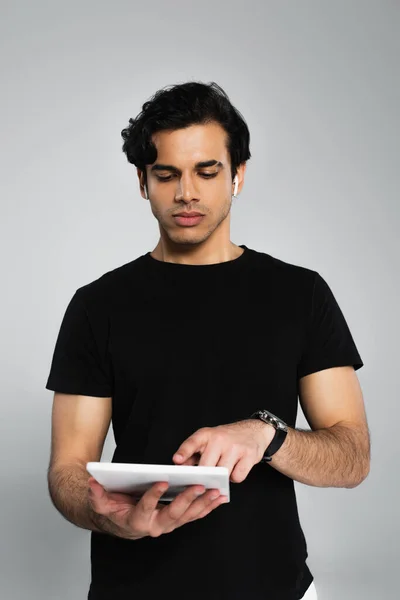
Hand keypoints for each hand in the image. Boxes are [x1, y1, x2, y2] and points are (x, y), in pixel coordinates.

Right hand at [87, 477, 227, 539]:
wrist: (121, 522)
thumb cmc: (114, 510)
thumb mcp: (101, 503)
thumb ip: (96, 495)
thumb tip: (92, 482)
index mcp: (136, 521)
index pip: (145, 508)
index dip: (152, 496)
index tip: (161, 482)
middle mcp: (155, 526)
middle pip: (173, 514)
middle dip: (187, 500)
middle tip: (198, 485)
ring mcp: (168, 525)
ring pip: (188, 516)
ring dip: (203, 504)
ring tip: (215, 491)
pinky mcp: (178, 520)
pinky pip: (194, 515)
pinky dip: (207, 507)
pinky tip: (218, 498)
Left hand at [172, 419, 274, 482]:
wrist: (253, 431)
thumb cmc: (226, 440)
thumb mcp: (208, 441)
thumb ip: (192, 455)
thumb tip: (180, 469)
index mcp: (206, 434)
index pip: (192, 442)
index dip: (184, 452)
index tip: (177, 460)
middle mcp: (219, 438)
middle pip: (207, 466)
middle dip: (205, 476)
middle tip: (206, 479)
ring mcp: (235, 446)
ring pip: (222, 474)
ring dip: (222, 477)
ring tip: (225, 467)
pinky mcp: (249, 455)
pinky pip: (237, 477)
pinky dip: (236, 477)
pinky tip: (237, 467)